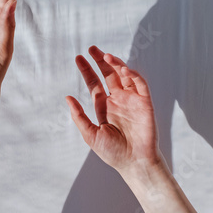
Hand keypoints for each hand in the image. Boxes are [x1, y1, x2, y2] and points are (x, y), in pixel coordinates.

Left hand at [66, 46, 161, 175]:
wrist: (134, 163)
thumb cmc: (113, 153)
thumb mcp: (91, 134)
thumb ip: (79, 116)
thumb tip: (67, 98)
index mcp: (105, 107)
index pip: (95, 84)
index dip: (87, 71)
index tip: (79, 58)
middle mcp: (118, 101)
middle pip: (109, 75)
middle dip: (100, 61)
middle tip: (92, 48)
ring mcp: (132, 100)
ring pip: (124, 76)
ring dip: (116, 64)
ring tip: (106, 56)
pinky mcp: (145, 103)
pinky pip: (140, 84)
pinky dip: (133, 75)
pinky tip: (123, 69)